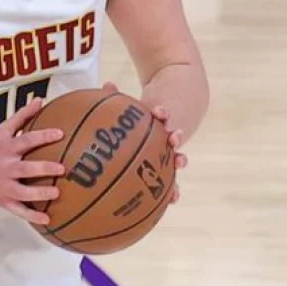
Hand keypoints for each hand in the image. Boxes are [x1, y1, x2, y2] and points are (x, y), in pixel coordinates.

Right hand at [0, 98, 66, 225]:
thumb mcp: (2, 131)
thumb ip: (22, 117)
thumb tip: (40, 100)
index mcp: (6, 149)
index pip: (25, 140)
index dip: (42, 136)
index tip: (60, 133)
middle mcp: (5, 167)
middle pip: (25, 168)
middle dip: (43, 168)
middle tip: (61, 168)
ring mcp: (5, 186)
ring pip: (23, 192)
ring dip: (39, 193)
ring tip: (56, 193)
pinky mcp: (5, 201)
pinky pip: (19, 210)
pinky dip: (32, 216)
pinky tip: (48, 219)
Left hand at [101, 81, 186, 203]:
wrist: (169, 118)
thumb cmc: (140, 118)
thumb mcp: (131, 109)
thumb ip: (117, 98)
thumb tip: (107, 84)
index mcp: (158, 120)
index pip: (162, 114)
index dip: (161, 113)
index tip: (160, 112)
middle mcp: (166, 136)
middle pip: (172, 137)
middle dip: (174, 138)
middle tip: (174, 137)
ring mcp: (167, 152)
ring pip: (174, 159)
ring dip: (177, 163)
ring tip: (179, 167)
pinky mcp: (165, 168)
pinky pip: (168, 179)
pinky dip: (170, 189)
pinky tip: (172, 200)